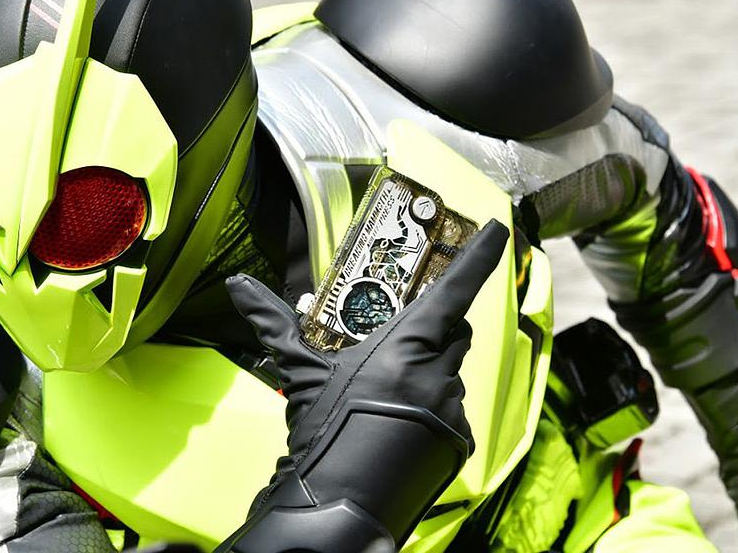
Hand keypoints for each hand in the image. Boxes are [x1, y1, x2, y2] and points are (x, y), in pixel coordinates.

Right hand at [219, 220, 508, 551]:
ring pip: (451, 372)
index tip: (498, 232)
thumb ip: (276, 324)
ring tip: (388, 393)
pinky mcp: (459, 441)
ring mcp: (452, 408)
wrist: (340, 505)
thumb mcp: (302, 373)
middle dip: (435, 328)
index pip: (454, 291)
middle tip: (400, 337)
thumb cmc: (324, 435)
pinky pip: (452, 409)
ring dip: (429, 372)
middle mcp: (437, 373)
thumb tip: (240, 287)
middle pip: (453, 332)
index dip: (480, 258)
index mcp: (404, 348)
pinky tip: (399, 423)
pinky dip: (432, 407)